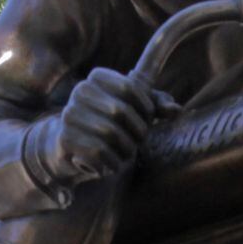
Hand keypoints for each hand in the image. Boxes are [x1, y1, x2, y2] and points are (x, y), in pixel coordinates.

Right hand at [33, 67, 177, 184]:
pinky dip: (111, 163)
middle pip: (121, 111)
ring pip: (110, 134)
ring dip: (125, 151)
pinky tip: (109, 165)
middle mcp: (80, 91)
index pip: (130, 87)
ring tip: (124, 155)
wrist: (68, 147)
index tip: (146, 118)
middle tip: (137, 142)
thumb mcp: (132, 110)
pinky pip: (98, 152)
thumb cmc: (106, 123)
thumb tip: (176, 109)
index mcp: (97, 78)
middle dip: (137, 132)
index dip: (145, 107)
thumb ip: (155, 105)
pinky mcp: (66, 139)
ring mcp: (70, 115)